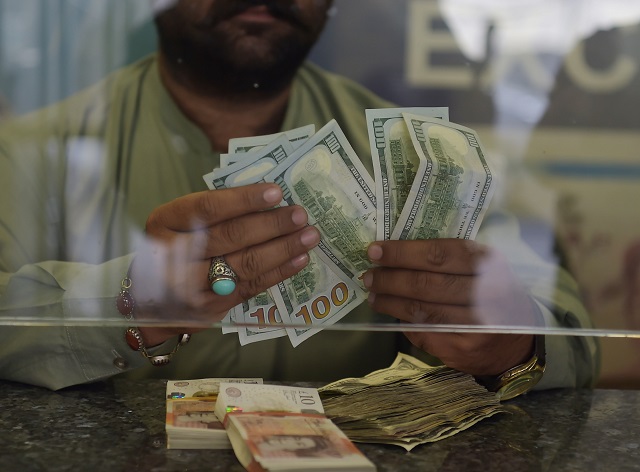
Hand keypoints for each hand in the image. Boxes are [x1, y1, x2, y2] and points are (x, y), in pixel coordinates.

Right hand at [129, 183, 319, 345]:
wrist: (151, 299)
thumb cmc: (176, 246)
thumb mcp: (181, 221)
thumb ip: (215, 211)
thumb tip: (269, 197)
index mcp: (165, 222)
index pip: (208, 208)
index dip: (245, 200)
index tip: (276, 192)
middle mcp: (173, 255)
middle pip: (231, 237)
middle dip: (272, 225)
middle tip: (300, 215)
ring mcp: (190, 286)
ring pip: (244, 264)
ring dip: (283, 249)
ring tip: (308, 236)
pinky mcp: (210, 308)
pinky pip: (251, 287)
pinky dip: (279, 272)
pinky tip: (299, 259)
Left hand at [362, 239, 536, 375]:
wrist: (515, 345)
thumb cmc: (492, 297)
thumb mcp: (484, 271)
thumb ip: (450, 261)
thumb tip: (398, 256)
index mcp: (489, 265)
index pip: (439, 254)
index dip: (403, 252)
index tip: (376, 250)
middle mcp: (486, 294)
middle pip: (426, 282)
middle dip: (390, 278)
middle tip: (369, 275)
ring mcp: (475, 324)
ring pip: (421, 309)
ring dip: (390, 301)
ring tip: (373, 294)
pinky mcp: (462, 348)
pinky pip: (422, 331)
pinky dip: (403, 321)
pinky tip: (391, 313)